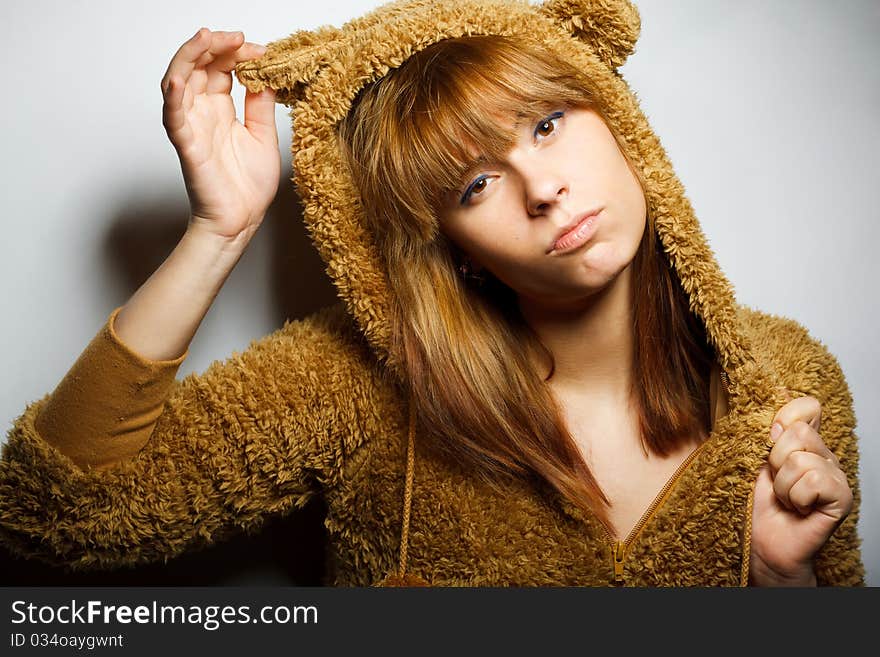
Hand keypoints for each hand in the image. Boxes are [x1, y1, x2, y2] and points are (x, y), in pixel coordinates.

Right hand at [161, 28, 279, 243]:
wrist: (242, 221)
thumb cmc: (248, 186)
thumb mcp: (264, 136)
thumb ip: (261, 105)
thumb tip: (266, 74)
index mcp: (220, 110)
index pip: (220, 68)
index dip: (236, 53)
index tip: (260, 51)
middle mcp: (203, 114)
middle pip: (197, 66)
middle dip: (214, 45)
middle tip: (235, 36)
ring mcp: (192, 127)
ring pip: (178, 81)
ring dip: (190, 56)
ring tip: (207, 38)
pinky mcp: (187, 146)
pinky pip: (173, 117)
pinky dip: (172, 96)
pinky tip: (179, 78)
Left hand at [749, 392, 852, 585]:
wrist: (763, 543)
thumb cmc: (758, 504)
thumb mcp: (755, 460)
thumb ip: (767, 431)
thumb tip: (781, 399)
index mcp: (805, 443)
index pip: (807, 406)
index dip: (784, 419)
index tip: (769, 441)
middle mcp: (825, 456)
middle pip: (798, 432)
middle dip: (775, 461)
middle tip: (777, 483)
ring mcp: (836, 476)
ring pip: (801, 460)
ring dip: (782, 485)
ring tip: (786, 500)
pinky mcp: (842, 497)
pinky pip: (813, 480)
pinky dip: (796, 497)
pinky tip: (798, 509)